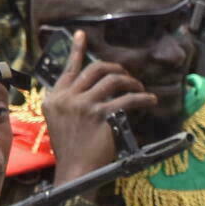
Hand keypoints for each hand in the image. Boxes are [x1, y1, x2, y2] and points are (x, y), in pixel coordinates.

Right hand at [40, 31, 156, 180]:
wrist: (74, 171)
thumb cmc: (70, 149)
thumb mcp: (59, 121)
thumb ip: (68, 102)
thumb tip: (89, 87)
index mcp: (55, 98)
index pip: (68, 69)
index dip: (76, 50)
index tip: (82, 34)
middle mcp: (67, 98)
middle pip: (95, 69)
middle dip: (115, 68)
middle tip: (127, 76)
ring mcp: (84, 105)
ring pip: (112, 80)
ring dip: (130, 82)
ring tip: (139, 89)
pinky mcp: (101, 115)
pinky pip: (127, 99)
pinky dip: (142, 98)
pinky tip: (149, 101)